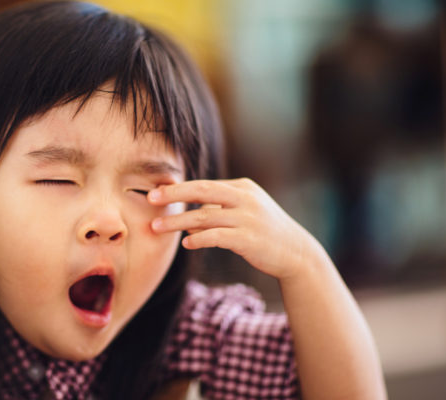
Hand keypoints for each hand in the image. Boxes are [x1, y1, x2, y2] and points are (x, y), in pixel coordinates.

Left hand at [148, 178, 327, 279]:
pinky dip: (199, 239)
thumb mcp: (244, 212)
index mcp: (242, 188)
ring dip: (177, 222)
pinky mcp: (249, 239)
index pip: (204, 185)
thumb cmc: (264, 232)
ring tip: (156, 227)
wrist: (296, 253)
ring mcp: (248, 218)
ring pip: (204, 216)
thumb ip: (218, 209)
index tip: (156, 192)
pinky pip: (217, 237)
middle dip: (174, 194)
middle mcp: (245, 198)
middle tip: (149, 197)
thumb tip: (185, 214)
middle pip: (202, 190)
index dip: (179, 189)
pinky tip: (186, 243)